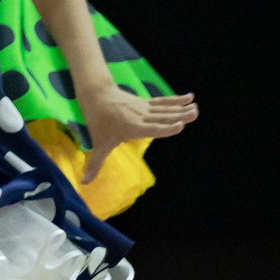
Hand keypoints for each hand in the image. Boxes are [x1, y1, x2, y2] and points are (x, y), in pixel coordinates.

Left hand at [76, 86, 198, 182]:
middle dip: (179, 116)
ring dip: (181, 108)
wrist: (96, 95)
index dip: (165, 128)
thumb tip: (84, 183)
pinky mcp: (146, 103)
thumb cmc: (98, 122)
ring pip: (165, 109)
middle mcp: (141, 117)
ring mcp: (144, 109)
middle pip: (162, 117)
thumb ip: (95, 164)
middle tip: (194, 114)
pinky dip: (176, 100)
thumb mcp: (98, 144)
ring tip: (195, 109)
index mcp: (132, 127)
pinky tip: (190, 97)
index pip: (151, 129)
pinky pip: (163, 102)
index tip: (179, 126)